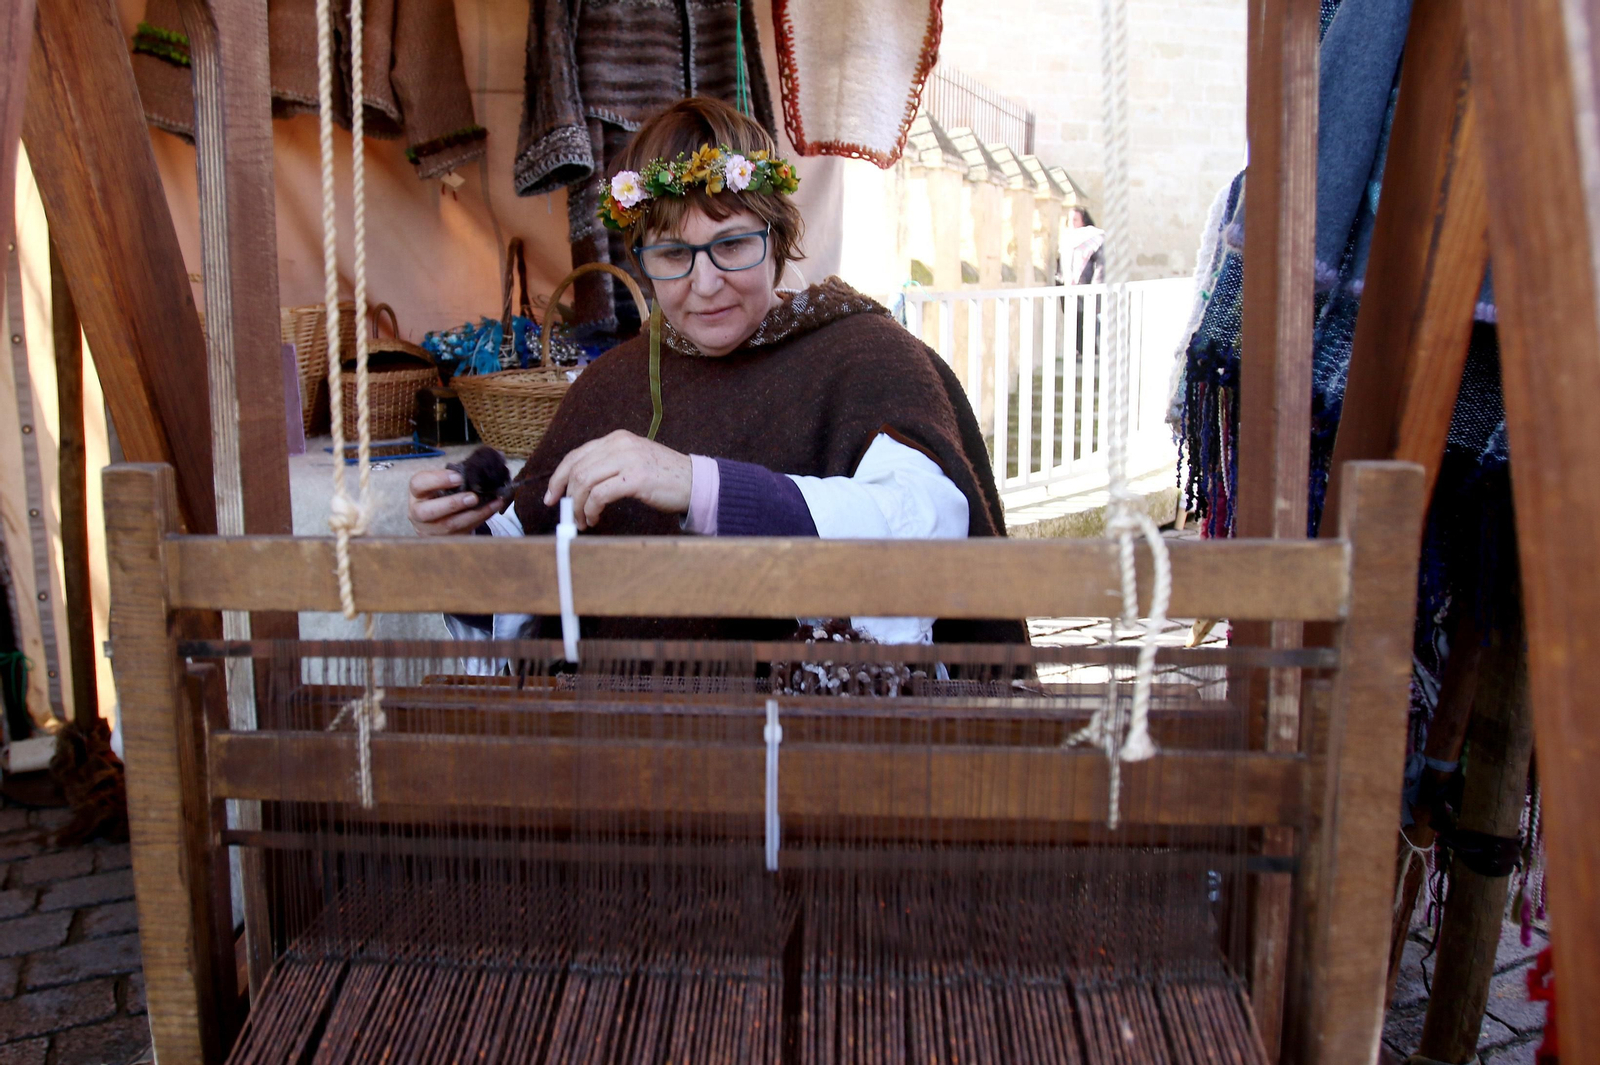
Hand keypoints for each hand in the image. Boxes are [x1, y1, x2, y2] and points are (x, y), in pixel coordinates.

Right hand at [407, 468, 507, 535]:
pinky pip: (463, 532)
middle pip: (427, 511)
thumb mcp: (442, 484)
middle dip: (453, 504)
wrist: (439, 519)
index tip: (458, 477)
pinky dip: (480, 519)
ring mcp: (430, 530)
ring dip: (474, 514)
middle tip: (473, 497)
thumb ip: (455, 476)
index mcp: (417, 493)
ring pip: (449, 525)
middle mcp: (418, 513)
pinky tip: (493, 509)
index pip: (418, 484)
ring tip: (492, 503)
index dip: (438, 480)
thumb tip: (485, 464)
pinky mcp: (444, 540)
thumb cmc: (443, 495)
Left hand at [544, 429, 691, 529]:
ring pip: (584, 481)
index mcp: (616, 439)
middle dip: (566, 496)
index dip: (558, 477)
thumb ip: (608, 465)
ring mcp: (628, 460)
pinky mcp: (636, 478)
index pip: (576, 455)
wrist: (695, 482)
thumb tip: (578, 486)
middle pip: (576, 469)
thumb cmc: (664, 478)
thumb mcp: (633, 461)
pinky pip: (600, 495)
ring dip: (578, 506)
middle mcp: (619, 444)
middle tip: (568, 515)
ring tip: (584, 521)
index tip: (551, 496)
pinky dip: (591, 509)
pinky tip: (596, 518)